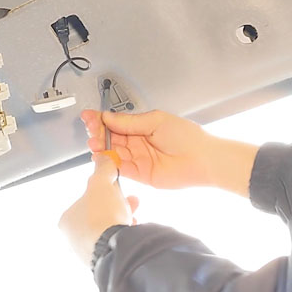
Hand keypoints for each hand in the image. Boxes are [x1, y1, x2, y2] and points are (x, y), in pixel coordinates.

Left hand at [59, 153, 139, 264]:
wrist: (114, 250)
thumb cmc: (102, 215)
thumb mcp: (101, 184)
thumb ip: (103, 170)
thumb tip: (104, 157)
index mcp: (66, 219)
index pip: (87, 200)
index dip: (106, 191)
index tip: (119, 188)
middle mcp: (72, 238)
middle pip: (99, 215)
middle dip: (117, 205)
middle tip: (132, 201)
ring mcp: (87, 253)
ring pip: (107, 230)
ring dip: (122, 220)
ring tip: (135, 217)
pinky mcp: (102, 263)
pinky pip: (114, 244)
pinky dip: (123, 236)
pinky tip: (133, 232)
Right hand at [80, 109, 217, 189]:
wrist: (203, 159)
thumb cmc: (187, 137)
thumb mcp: (155, 121)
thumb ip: (130, 122)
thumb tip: (108, 117)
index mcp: (143, 127)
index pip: (116, 123)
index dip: (102, 120)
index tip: (89, 117)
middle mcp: (139, 142)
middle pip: (112, 138)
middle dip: (98, 134)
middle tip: (91, 131)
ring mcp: (139, 158)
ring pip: (114, 153)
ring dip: (102, 149)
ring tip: (94, 144)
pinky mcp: (141, 174)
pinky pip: (121, 169)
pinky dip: (110, 164)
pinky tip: (103, 157)